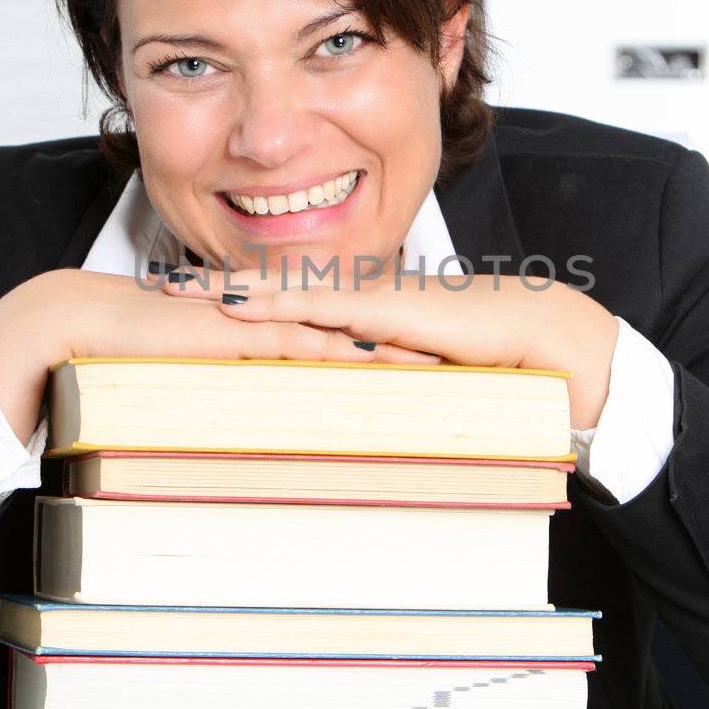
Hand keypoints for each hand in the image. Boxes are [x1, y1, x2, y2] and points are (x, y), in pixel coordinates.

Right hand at [0, 267, 441, 445]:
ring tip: (445, 369)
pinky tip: (373, 367)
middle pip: (357, 336)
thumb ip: (241, 395)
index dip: (397, 355)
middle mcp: (273, 321)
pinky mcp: (234, 330)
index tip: (447, 374)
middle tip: (469, 368)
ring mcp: (255, 322)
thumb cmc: (133, 353)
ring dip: (390, 352)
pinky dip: (336, 355)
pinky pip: (293, 344)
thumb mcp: (203, 380)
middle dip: (412, 351)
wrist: (80, 322)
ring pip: (339, 336)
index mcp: (272, 332)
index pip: (346, 344)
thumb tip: (267, 434)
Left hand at [157, 265, 620, 428]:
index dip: (251, 300)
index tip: (204, 303)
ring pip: (284, 290)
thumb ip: (395, 393)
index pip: (298, 305)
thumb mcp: (430, 383)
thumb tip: (372, 423)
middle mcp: (361, 302)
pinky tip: (235, 302)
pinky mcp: (382, 313)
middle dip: (220, 287)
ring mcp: (370, 302)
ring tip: (179, 288)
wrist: (544, 339)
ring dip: (230, 290)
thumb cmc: (497, 363)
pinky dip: (273, 302)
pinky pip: (317, 306)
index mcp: (369, 317)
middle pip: (277, 290)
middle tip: (164, 285)